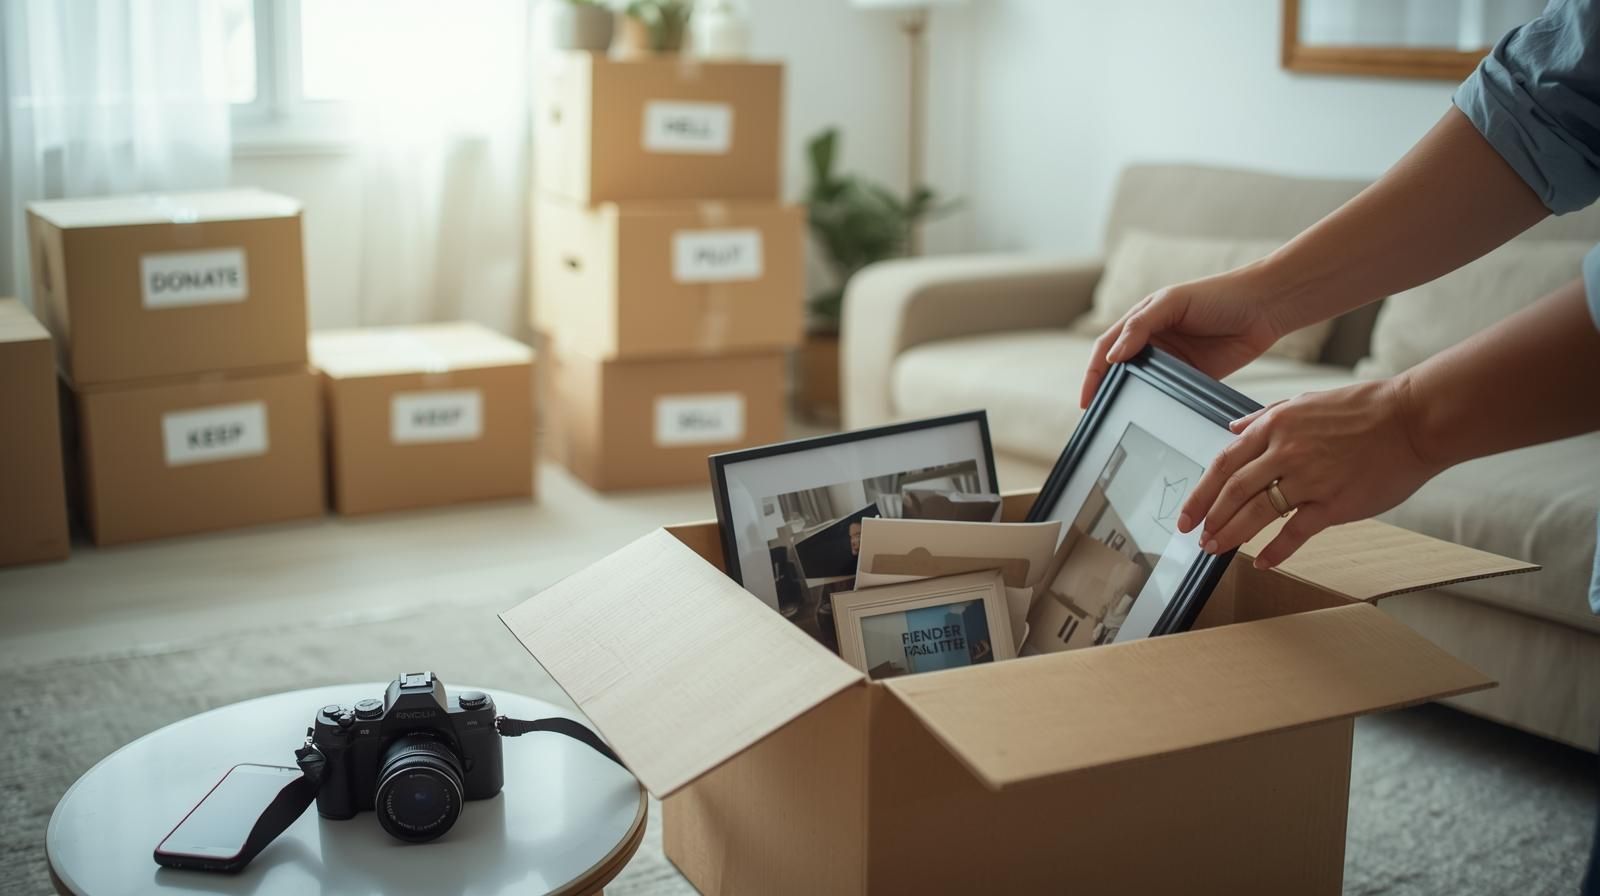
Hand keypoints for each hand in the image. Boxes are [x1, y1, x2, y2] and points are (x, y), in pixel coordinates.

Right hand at [1079, 265, 1288, 408]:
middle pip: (1119, 369)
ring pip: (1143, 384)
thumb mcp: (1172, 302)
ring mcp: (1173, 360)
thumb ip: (1140, 326)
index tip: (1086, 399)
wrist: (1264, 307)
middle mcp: (1153, 341)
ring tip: (1120, 418)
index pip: (1106, 347)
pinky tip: (1154, 415)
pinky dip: (1161, 404)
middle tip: (1098, 415)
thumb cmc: (1219, 294)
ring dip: (1131, 399)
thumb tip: (1112, 356)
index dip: (1092, 373)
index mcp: (1142, 319)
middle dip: (1106, 390)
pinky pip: (1171, 393)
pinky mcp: (1194, 376)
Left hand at [1176, 376, 1443, 568]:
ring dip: (1231, 534)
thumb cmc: (1364, 409)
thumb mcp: (1305, 401)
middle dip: (1208, 518)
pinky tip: (1261, 562)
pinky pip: (1295, 532)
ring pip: (1256, 513)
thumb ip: (1265, 417)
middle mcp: (1285, 451)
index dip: (1200, 492)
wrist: (1413, 419)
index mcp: (1275, 425)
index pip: (1223, 464)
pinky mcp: (1334, 503)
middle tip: (1196, 537)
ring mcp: (1309, 478)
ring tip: (1215, 550)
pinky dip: (1276, 551)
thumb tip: (1232, 429)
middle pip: (1232, 491)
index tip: (1187, 513)